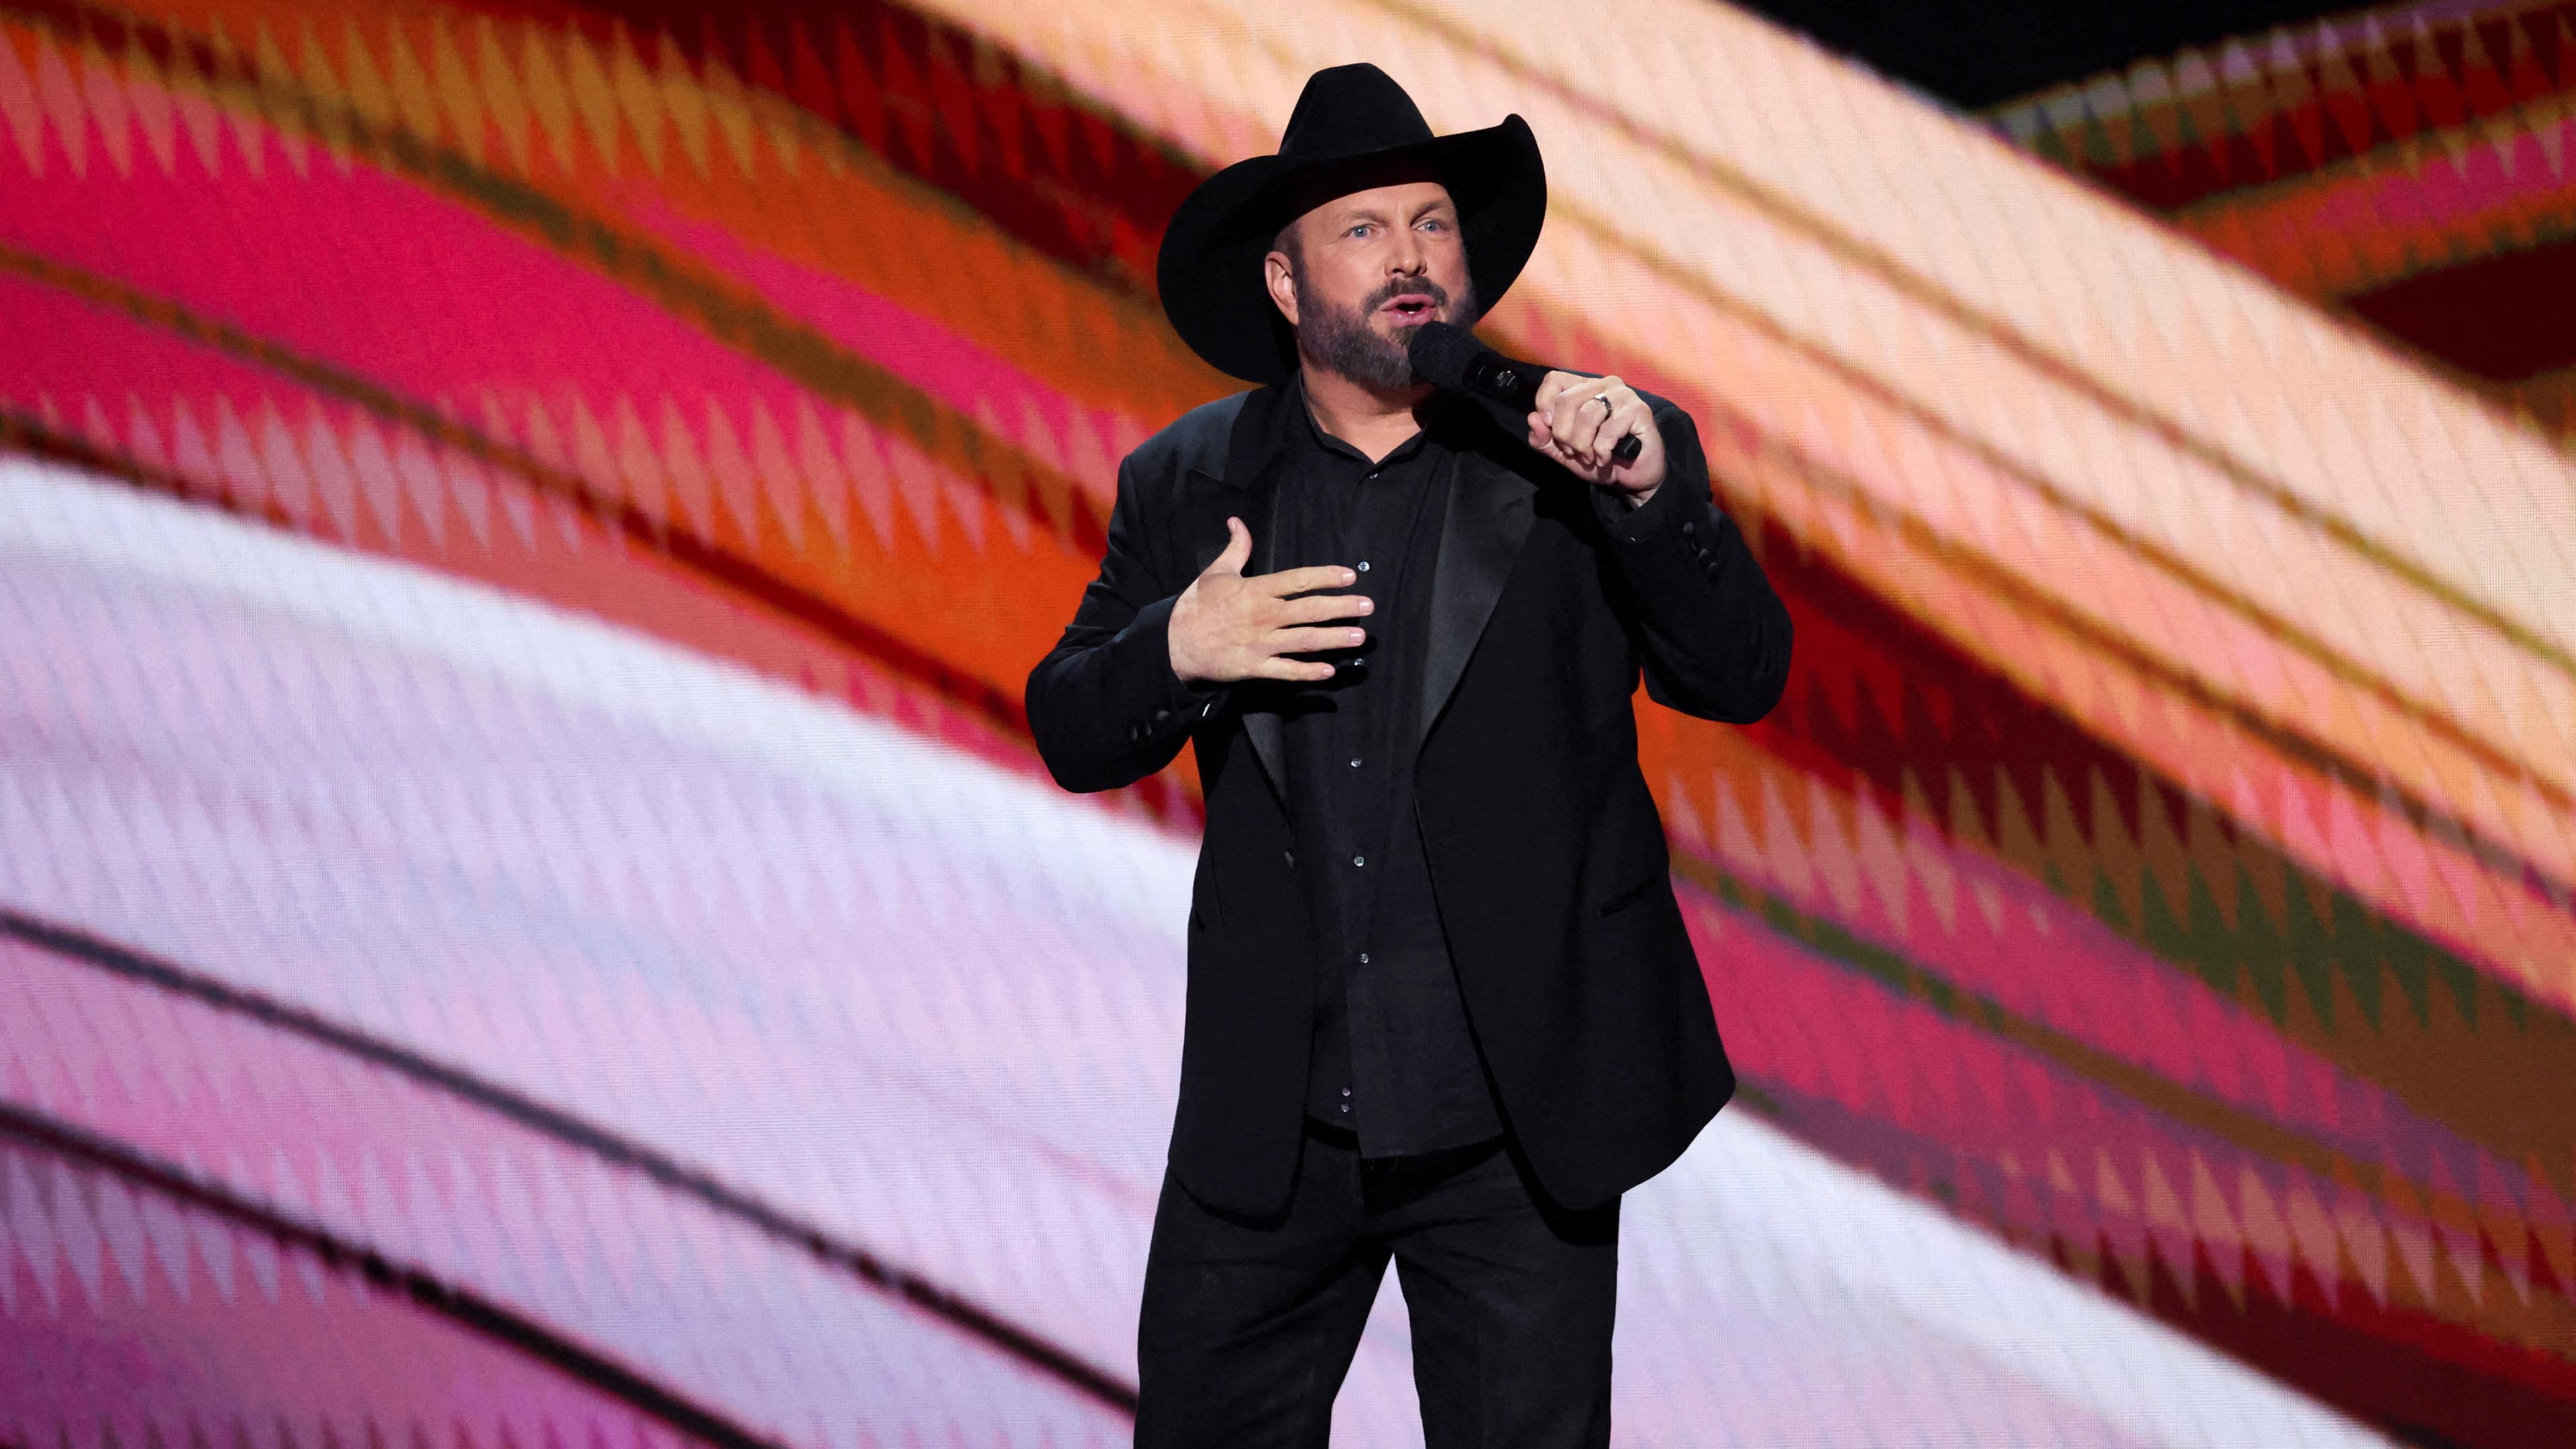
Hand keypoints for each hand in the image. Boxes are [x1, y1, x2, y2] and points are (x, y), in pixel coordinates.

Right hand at [1168, 517, 1370, 683]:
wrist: (1174, 643)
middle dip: (1341, 607)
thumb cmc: (1197, 606)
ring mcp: (1260, 643)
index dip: (1325, 577)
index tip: (1350, 575)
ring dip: (1334, 638)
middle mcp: (1263, 616)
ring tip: (1358, 636)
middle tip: (1367, 606)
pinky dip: (1307, 672)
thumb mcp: (1215, 572)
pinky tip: (1329, 671)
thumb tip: (1237, 521)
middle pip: (1309, 610)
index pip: (1298, 580)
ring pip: (1304, 640)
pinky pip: (1285, 671)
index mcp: (1256, 590)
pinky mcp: (1254, 667)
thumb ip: (1236, 549)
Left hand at [1528, 371, 1663, 503]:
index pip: (1554, 380)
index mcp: (1584, 388)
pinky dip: (1601, 451)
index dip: (1545, 405)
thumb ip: (1544, 438)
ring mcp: (1624, 395)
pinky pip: (1608, 430)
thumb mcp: (1564, 452)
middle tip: (1574, 452)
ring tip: (1590, 458)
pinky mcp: (1639, 411)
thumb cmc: (1600, 458)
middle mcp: (1604, 384)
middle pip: (1567, 400)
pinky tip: (1606, 459)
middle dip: (1564, 434)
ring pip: (1587, 415)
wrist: (1632, 477)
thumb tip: (1532, 419)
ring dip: (1583, 445)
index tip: (1552, 430)